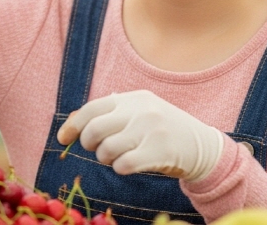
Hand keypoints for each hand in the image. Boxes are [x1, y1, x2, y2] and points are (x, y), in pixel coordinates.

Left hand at [57, 89, 223, 181]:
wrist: (202, 146)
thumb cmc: (162, 130)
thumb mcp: (140, 111)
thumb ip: (111, 112)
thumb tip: (73, 120)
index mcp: (132, 98)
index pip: (91, 108)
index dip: (73, 125)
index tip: (64, 139)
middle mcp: (141, 110)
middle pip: (94, 129)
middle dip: (89, 144)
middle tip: (98, 150)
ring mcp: (151, 129)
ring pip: (107, 149)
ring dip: (106, 159)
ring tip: (117, 158)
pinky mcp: (159, 151)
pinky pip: (123, 165)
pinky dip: (120, 168)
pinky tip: (129, 165)